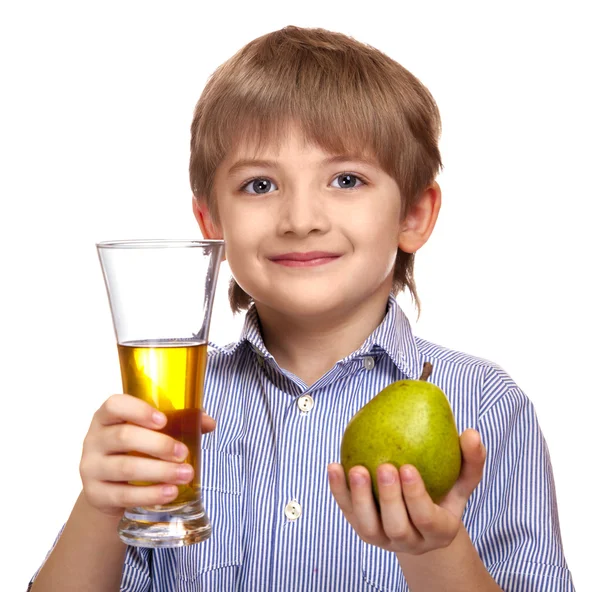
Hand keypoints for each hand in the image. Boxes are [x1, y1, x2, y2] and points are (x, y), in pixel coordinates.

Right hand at [79, 394, 215, 516]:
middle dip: (159, 445)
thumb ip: (179, 422)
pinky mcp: (95, 494)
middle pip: (124, 437)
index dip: (138, 410)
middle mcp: (94, 439)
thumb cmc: (134, 449)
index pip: (114, 405)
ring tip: (185, 475)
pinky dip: (150, 495)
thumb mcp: (149, 432)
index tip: (164, 420)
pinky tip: (169, 492)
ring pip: (126, 468)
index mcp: (107, 417)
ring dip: (160, 472)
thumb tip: (208, 423)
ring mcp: (91, 468)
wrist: (109, 487)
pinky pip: (123, 495)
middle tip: (184, 453)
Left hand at [328, 429, 484, 554]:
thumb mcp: (462, 480)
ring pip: (368, 527)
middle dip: (389, 498)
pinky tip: (334, 466)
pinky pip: (347, 512)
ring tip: (356, 468)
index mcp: (438, 531)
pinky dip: (338, 491)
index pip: (426, 519)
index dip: (416, 496)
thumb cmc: (444, 491)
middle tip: (384, 466)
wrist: (421, 520)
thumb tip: (472, 433)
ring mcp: (383, 539)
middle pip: (397, 527)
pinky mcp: (363, 529)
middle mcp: (410, 541)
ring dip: (359, 497)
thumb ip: (470, 460)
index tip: (408, 467)